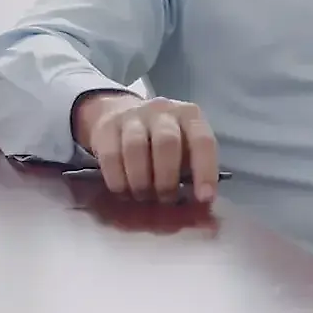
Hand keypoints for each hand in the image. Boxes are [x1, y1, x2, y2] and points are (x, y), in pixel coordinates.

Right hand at [77, 93, 220, 203]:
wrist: (119, 111)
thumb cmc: (162, 140)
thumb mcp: (184, 146)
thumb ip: (193, 168)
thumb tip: (201, 201)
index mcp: (190, 116)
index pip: (202, 141)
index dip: (205, 171)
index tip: (204, 198)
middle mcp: (163, 111)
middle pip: (167, 143)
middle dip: (166, 178)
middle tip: (165, 199)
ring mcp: (133, 116)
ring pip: (136, 147)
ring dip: (141, 181)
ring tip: (143, 196)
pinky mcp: (107, 126)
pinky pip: (110, 156)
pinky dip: (118, 180)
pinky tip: (123, 192)